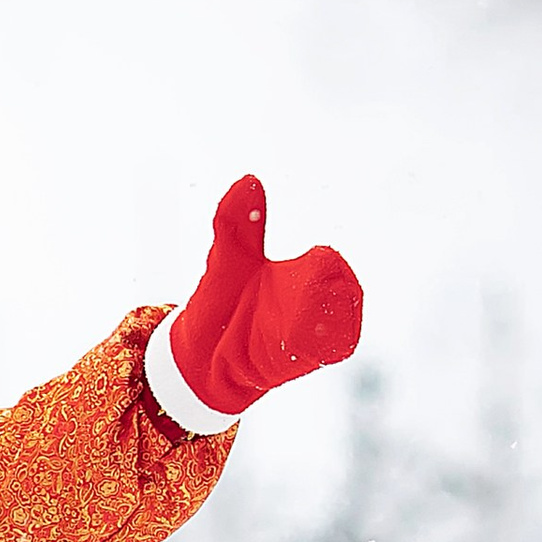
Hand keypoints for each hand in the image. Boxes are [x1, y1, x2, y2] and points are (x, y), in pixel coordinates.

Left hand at [163, 176, 362, 420]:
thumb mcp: (227, 257)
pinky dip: (323, 347)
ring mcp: (312, 332)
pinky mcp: (307, 361)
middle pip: (341, 294)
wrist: (201, 356)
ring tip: (296, 320)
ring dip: (324, 321)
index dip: (327, 264)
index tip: (317, 260)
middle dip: (330, 293)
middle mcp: (313, 302)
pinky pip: (330, 352)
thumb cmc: (220, 301)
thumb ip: (237, 221)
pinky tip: (304, 343)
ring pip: (337, 323)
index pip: (330, 264)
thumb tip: (249, 180)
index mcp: (300, 274)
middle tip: (303, 290)